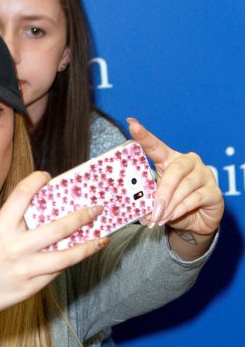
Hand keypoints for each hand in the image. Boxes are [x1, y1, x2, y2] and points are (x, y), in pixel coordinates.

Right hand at [0, 171, 107, 324]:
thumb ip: (11, 226)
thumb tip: (40, 217)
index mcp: (0, 229)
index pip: (23, 194)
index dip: (37, 180)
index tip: (47, 176)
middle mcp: (15, 248)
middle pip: (59, 226)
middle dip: (83, 216)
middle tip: (97, 209)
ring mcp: (25, 269)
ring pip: (66, 256)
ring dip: (88, 245)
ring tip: (101, 239)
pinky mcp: (29, 288)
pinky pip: (54, 272)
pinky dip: (66, 263)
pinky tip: (75, 257)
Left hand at [128, 118, 222, 240]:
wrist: (195, 222)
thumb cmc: (173, 206)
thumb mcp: (156, 201)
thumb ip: (148, 201)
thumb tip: (140, 211)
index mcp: (170, 160)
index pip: (156, 147)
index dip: (145, 136)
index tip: (132, 124)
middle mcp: (189, 162)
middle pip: (175, 170)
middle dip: (162, 192)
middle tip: (153, 209)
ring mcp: (204, 175)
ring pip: (185, 186)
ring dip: (170, 204)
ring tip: (159, 218)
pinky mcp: (214, 191)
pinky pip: (196, 198)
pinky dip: (181, 208)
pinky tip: (172, 216)